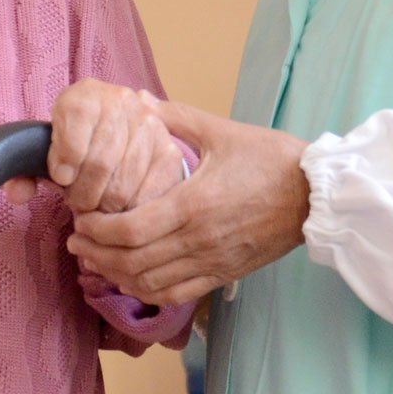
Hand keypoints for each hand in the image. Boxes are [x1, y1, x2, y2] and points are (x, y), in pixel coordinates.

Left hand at [5, 80, 185, 213]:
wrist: (113, 125)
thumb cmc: (75, 144)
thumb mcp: (45, 149)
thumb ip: (23, 172)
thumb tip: (18, 194)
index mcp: (84, 95)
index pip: (72, 135)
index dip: (63, 166)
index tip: (61, 178)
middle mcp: (121, 102)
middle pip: (100, 164)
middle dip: (83, 195)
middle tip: (78, 203)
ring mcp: (150, 126)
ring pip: (123, 184)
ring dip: (105, 206)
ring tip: (97, 206)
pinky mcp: (170, 152)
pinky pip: (148, 194)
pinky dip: (130, 211)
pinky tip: (119, 209)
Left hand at [66, 100, 308, 307]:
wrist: (316, 195)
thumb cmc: (272, 160)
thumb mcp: (222, 131)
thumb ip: (176, 117)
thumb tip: (138, 99)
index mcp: (193, 204)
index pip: (130, 229)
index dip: (97, 230)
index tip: (80, 220)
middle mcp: (198, 239)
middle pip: (132, 261)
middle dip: (96, 254)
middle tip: (76, 242)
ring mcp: (211, 261)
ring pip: (150, 283)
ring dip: (116, 275)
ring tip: (96, 261)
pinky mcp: (223, 274)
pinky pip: (176, 294)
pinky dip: (147, 291)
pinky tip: (132, 280)